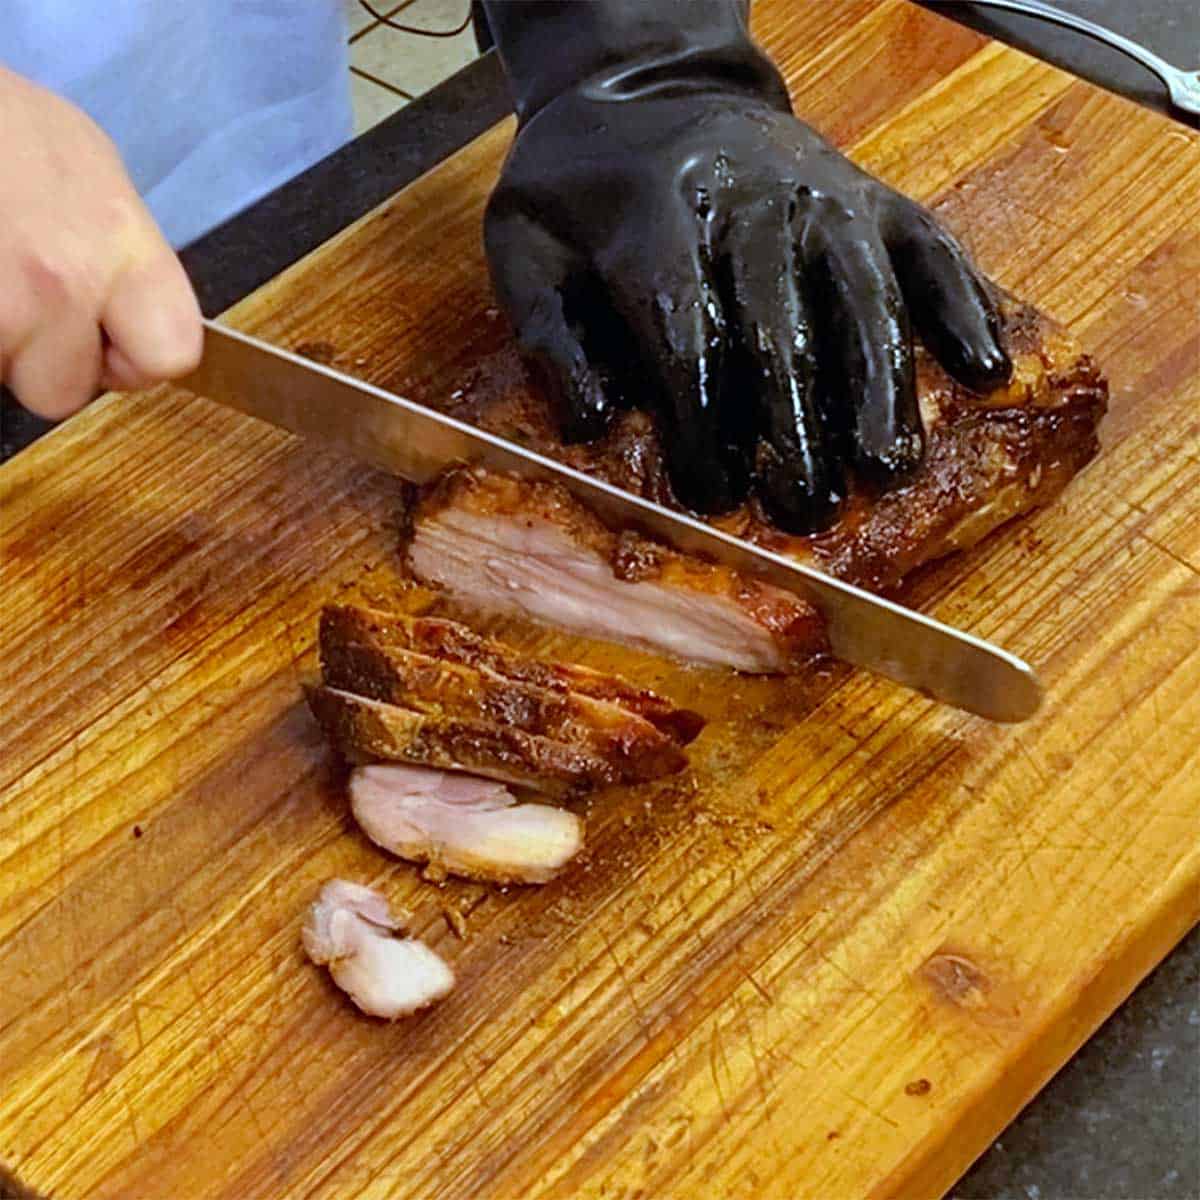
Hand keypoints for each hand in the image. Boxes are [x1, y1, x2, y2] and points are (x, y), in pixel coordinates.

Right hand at [0, 67, 201, 418]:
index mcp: (122, 246)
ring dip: (2, 340)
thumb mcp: (99, 178)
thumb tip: (138, 316)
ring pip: (6, 376)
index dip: (137, 361)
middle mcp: (63, 281)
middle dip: (46, 361)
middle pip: (64, 391)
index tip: (112, 340)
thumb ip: (130, 262)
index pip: (170, 356)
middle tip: (28, 300)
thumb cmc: (11, 129)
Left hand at [481, 1, 1010, 532]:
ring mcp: (822, 191)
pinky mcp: (871, 193)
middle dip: (795, 423)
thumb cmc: (583, 188)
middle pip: (781, 321)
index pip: (686, 324)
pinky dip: (961, 304)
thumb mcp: (525, 248)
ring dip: (880, 385)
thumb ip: (548, 334)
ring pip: (862, 293)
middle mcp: (750, 198)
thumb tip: (594, 424)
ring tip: (891, 465)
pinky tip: (985, 370)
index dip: (702, 413)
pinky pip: (927, 247)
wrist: (650, 84)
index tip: (711, 488)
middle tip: (807, 508)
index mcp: (655, 211)